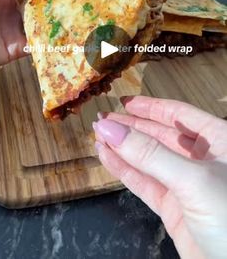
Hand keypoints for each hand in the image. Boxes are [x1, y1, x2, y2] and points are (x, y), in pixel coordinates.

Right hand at [93, 96, 226, 258]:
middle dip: (132, 127)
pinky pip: (144, 183)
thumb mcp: (193, 179)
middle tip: (104, 119)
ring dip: (123, 148)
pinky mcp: (174, 208)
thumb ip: (150, 154)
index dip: (151, 107)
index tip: (125, 103)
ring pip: (149, 160)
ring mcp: (186, 185)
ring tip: (98, 135)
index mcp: (219, 141)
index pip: (179, 115)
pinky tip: (106, 157)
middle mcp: (202, 160)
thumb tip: (110, 129)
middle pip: (160, 135)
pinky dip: (124, 171)